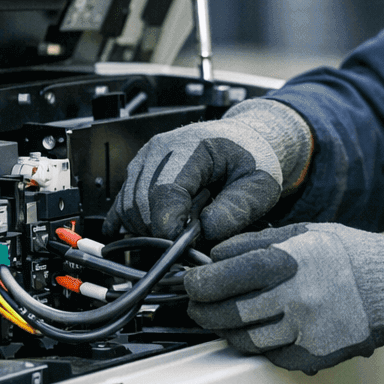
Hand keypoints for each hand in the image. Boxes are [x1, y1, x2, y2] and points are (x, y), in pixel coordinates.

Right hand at [107, 98, 311, 240]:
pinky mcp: (140, 171)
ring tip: (184, 225)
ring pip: (130, 207)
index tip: (185, 245)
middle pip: (143, 203)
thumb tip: (204, 231)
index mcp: (193, 146)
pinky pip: (122, 203)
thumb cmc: (254, 158)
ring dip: (151, 228)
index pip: (165, 191)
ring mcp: (147, 159)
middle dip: (163, 230)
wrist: (246, 138)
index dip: (170, 226)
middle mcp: (162, 149)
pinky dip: (131, 223)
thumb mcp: (261, 185)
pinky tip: (144, 235)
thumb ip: (236, 209)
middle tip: (192, 236)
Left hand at [183, 223, 383, 372]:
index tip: (190, 280)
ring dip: (224, 329)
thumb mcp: (303, 232)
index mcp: (288, 262)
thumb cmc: (348, 255)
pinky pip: (268, 355)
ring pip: (242, 339)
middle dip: (201, 309)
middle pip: (226, 313)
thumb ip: (256, 243)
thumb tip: (215, 255)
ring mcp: (302, 331)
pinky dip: (254, 343)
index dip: (196, 281)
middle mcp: (293, 298)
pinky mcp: (310, 355)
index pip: (222, 277)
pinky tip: (255, 329)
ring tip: (221, 317)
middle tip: (195, 302)